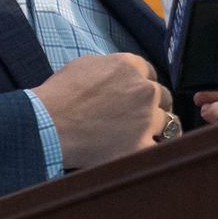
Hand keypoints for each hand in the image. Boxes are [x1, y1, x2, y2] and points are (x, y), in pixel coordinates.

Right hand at [33, 54, 170, 169]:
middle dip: (153, 105)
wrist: (48, 124)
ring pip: (169, 121)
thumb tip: (118, 72)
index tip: (136, 95)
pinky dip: (154, 151)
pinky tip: (147, 153)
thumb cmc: (59, 95)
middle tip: (139, 116)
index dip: (142, 84)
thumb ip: (109, 66)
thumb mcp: (84, 65)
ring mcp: (146, 119)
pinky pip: (161, 149)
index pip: (150, 72)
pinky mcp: (142, 146)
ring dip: (157, 128)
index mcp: (130, 66)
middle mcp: (143, 90)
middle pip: (163, 96)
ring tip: (144, 136)